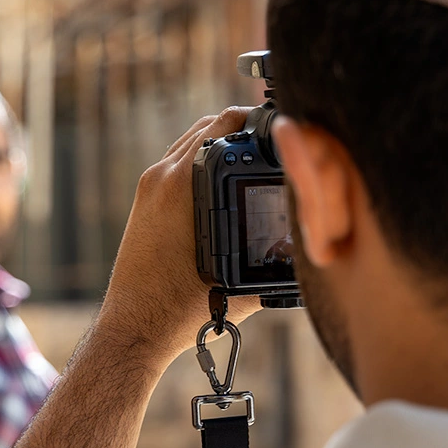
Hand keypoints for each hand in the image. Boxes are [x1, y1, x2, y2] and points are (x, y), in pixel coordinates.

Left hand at [99, 108, 262, 365]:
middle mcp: (162, 176)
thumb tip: (313, 239)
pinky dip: (203, 160)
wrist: (134, 327)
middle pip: (210, 125)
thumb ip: (278, 253)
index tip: (285, 128)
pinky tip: (226, 181)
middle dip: (243, 127)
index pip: (226, 124)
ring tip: (254, 156)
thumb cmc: (183, 309)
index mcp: (182, 183)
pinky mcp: (145, 199)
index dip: (260, 120)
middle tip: (275, 140)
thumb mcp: (241, 276)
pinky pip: (178, 161)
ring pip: (192, 140)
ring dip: (222, 142)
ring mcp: (150, 185)